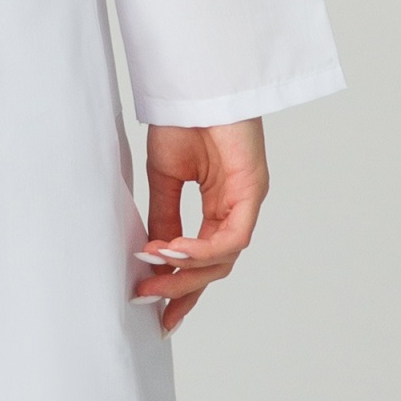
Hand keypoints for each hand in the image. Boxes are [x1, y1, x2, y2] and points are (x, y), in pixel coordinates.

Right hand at [134, 119, 268, 333]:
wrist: (195, 85)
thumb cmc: (183, 121)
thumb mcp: (165, 179)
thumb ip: (163, 219)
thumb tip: (153, 258)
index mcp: (218, 208)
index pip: (204, 261)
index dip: (182, 289)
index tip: (158, 315)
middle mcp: (237, 210)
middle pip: (215, 268)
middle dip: (180, 289)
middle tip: (147, 299)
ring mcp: (248, 202)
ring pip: (224, 259)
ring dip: (186, 271)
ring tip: (154, 274)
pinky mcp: (253, 192)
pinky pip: (232, 238)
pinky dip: (202, 250)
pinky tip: (173, 250)